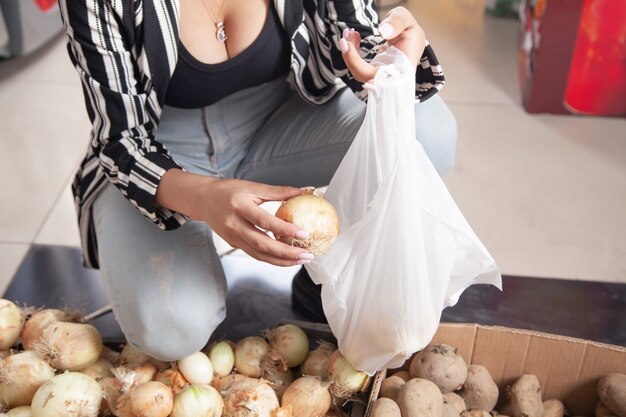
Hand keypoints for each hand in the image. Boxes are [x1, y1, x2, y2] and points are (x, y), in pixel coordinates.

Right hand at [156, 170, 313, 265]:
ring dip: (282, 261)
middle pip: (263, 245)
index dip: (285, 229)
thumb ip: (279, 191)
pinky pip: (255, 254)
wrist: (203, 200)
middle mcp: (234, 224)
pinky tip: (286, 258)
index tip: (304, 233)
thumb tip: (306, 190)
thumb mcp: (253, 187)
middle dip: (287, 253)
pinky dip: (272, 258)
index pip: (265, 222)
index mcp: (239, 206)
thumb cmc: (229, 190)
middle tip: (307, 254)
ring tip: (301, 260)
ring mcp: (232, 237)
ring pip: (259, 255)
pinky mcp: (233, 244)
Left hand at [339, 7, 425, 82]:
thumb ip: (398, 22)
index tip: (365, 71)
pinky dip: (352, 52)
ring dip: (349, 53)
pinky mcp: (372, 70)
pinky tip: (353, 37)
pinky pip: (357, 66)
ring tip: (348, 33)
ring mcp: (379, 75)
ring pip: (359, 71)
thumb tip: (383, 32)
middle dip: (352, 58)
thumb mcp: (407, 21)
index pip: (387, 79)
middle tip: (345, 40)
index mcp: (404, 68)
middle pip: (367, 76)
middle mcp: (390, 76)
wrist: (409, 38)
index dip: (374, 81)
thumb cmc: (410, 31)